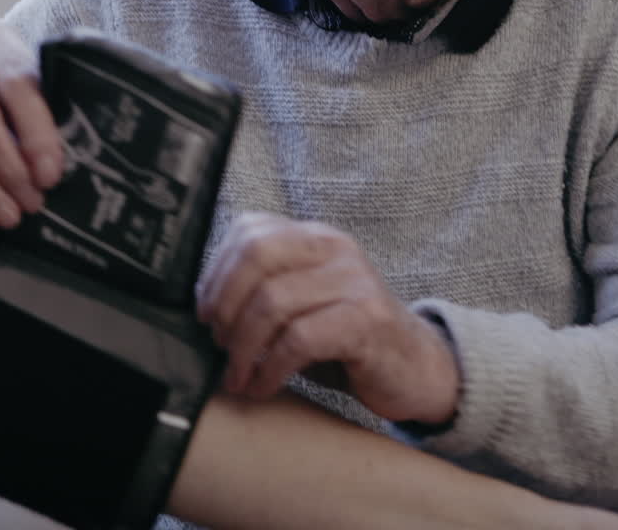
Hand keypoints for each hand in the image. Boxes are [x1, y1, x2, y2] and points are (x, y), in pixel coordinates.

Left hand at [195, 212, 460, 424]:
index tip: (205, 314)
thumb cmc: (345, 337)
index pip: (248, 230)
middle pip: (256, 256)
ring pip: (272, 301)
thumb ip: (264, 289)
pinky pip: (299, 340)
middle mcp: (335, 248)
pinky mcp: (367, 321)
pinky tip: (263, 385)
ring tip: (238, 375)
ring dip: (243, 347)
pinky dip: (270, 368)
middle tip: (219, 344)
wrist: (413, 367)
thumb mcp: (302, 302)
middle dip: (226, 306)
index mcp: (313, 236)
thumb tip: (204, 308)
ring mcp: (355, 282)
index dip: (216, 274)